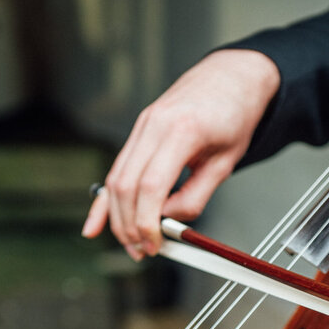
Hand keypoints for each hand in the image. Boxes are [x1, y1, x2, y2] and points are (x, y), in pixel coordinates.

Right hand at [82, 49, 280, 258]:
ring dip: (118, 218)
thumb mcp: (226, 162)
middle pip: (125, 186)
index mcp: (181, 130)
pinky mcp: (138, 131)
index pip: (150, 186)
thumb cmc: (236, 115)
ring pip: (115, 179)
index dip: (147, 222)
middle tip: (142, 251)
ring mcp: (142, 126)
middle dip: (129, 225)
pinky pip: (116, 169)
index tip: (155, 245)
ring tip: (131, 244)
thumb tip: (168, 224)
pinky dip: (104, 199)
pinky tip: (93, 225)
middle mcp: (154, 124)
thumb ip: (195, 196)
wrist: (233, 77)